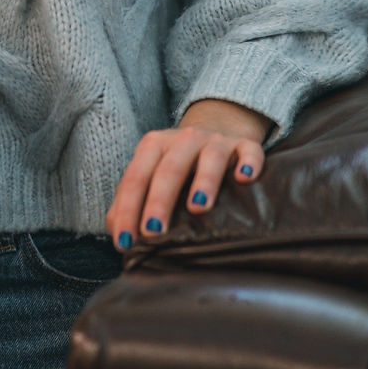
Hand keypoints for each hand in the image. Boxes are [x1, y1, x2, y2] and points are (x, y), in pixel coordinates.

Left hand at [105, 98, 269, 252]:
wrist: (215, 127)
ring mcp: (216, 141)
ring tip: (198, 207)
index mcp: (153, 146)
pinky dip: (248, 162)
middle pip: (169, 168)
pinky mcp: (244, 145)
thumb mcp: (151, 174)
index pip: (136, 178)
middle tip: (152, 231)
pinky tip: (245, 178)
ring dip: (203, 181)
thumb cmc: (178, 164)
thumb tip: (117, 232)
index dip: (128, 208)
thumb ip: (131, 200)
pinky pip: (249, 150)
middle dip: (158, 200)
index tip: (124, 240)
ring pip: (209, 157)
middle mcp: (183, 139)